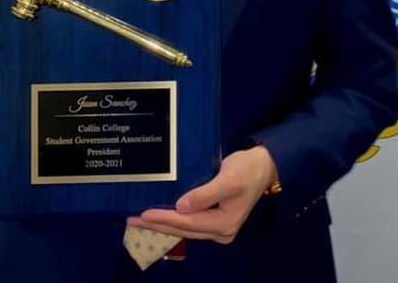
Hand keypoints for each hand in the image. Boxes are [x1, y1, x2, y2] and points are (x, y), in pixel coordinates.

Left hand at [127, 146, 276, 243]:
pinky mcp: (215, 217)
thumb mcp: (228, 179)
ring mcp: (218, 226)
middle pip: (184, 229)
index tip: (143, 214)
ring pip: (185, 228)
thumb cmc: (247, 169)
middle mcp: (221, 230)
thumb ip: (205, 194)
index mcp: (224, 224)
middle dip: (158, 225)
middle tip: (133, 219)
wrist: (265, 165)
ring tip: (141, 220)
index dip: (164, 219)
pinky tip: (161, 216)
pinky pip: (190, 222)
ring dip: (164, 224)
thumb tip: (181, 208)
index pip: (187, 223)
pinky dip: (174, 219)